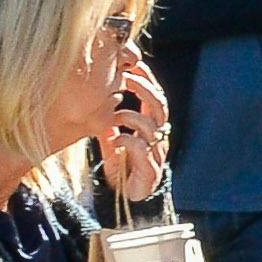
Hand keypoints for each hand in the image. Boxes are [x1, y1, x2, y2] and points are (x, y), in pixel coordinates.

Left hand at [98, 62, 171, 205]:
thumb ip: (112, 118)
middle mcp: (159, 137)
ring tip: (114, 115)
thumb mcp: (115, 135)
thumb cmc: (122, 164)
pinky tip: (114, 139)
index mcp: (153, 127)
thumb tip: (101, 96)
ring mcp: (156, 152)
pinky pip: (140, 147)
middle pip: (160, 106)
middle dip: (143, 90)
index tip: (135, 65)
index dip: (149, 81)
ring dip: (130, 116)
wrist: (127, 196)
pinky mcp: (149, 169)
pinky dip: (125, 139)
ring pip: (150, 125)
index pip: (157, 97)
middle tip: (127, 79)